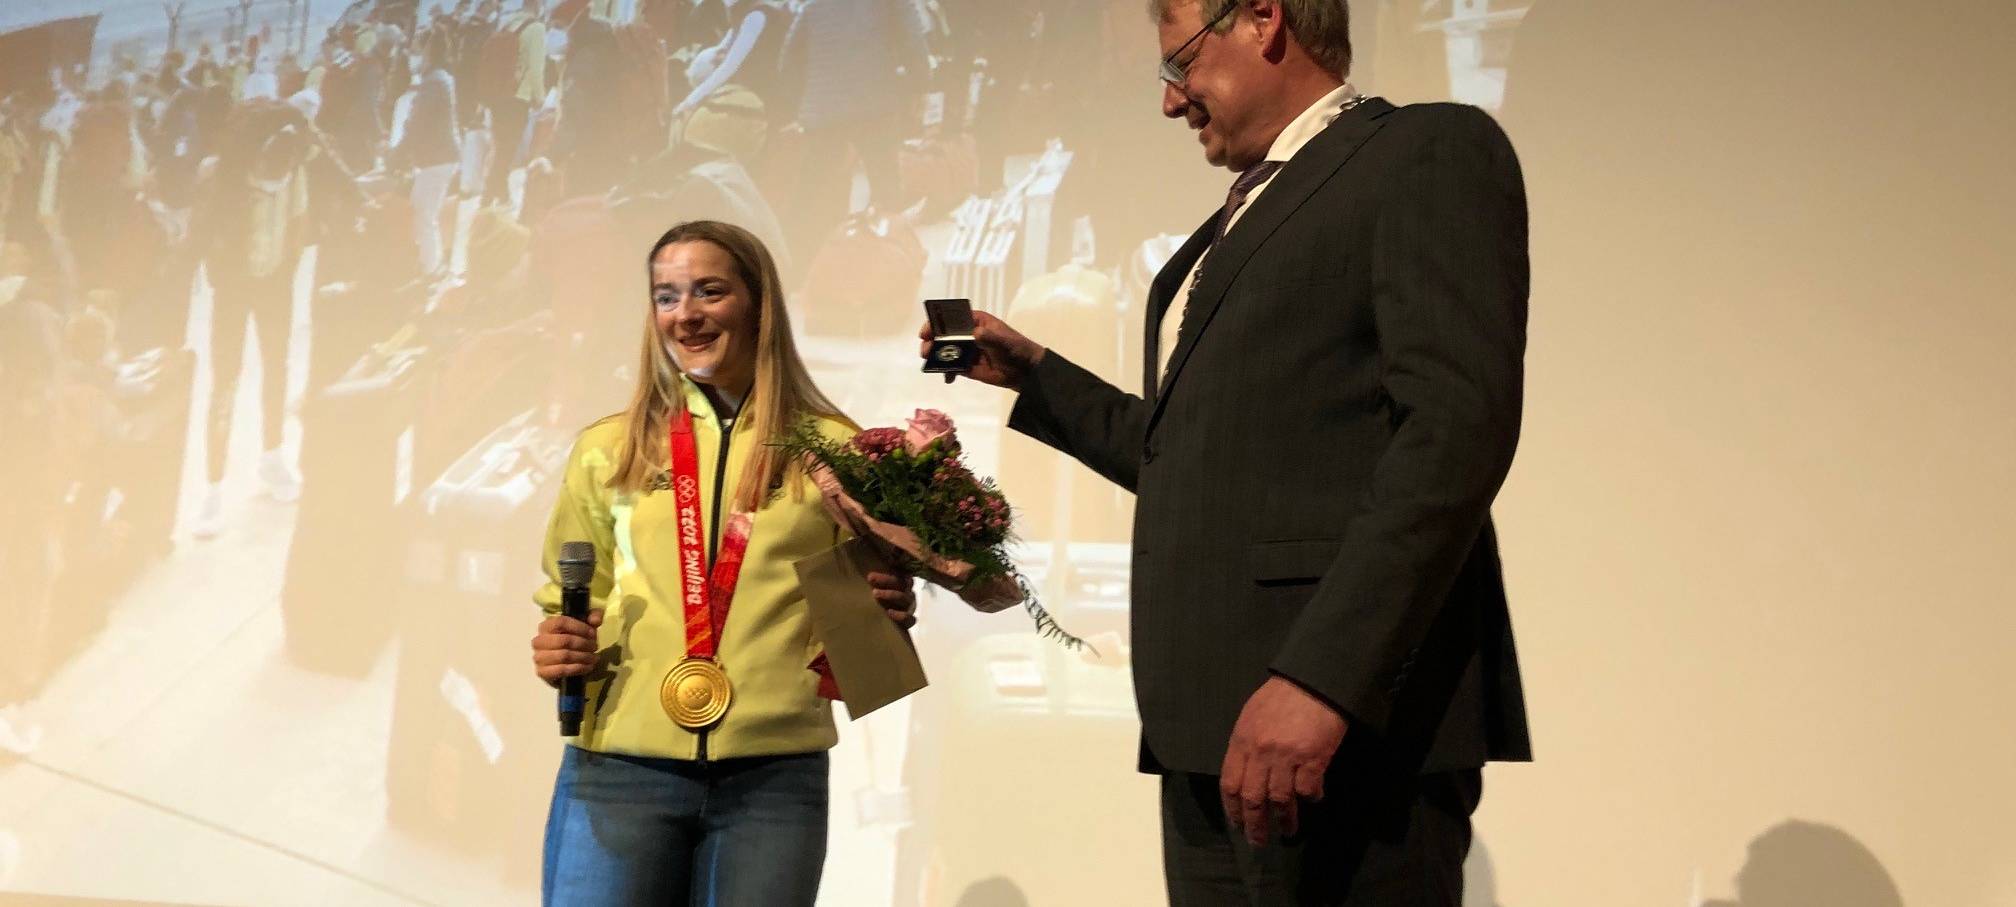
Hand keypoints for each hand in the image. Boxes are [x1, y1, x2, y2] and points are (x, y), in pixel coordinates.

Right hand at [531, 609, 602, 687]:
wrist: (566, 661)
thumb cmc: (575, 638)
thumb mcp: (585, 623)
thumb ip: (593, 616)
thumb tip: (595, 620)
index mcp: (546, 626)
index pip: (561, 622)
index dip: (579, 627)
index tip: (593, 633)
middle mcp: (539, 641)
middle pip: (563, 640)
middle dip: (583, 644)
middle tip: (595, 647)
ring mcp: (539, 657)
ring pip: (563, 656)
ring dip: (583, 657)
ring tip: (594, 658)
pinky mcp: (542, 672)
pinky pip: (561, 670)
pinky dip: (578, 669)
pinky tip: (588, 667)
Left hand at [868, 569, 916, 629]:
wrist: (881, 618)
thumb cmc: (876, 594)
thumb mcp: (873, 581)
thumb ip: (871, 567)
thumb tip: (862, 548)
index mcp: (901, 579)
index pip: (898, 572)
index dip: (886, 573)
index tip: (869, 576)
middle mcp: (907, 591)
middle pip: (902, 583)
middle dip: (886, 580)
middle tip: (870, 579)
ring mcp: (910, 606)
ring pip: (906, 598)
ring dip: (891, 594)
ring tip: (875, 594)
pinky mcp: (909, 620)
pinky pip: (910, 618)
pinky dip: (901, 615)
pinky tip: (889, 613)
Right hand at [917, 311, 1043, 387]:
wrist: (1026, 372)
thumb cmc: (1016, 349)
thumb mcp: (1004, 341)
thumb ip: (989, 338)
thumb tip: (976, 334)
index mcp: (976, 322)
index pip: (952, 318)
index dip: (938, 322)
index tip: (927, 330)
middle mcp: (968, 334)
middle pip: (944, 335)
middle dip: (932, 341)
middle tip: (926, 350)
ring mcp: (966, 351)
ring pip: (945, 352)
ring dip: (935, 357)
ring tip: (930, 363)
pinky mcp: (967, 367)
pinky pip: (952, 368)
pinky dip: (946, 372)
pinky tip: (947, 378)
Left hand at [1220, 676, 1348, 845]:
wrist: (1314, 680)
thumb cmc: (1282, 695)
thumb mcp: (1252, 715)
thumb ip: (1246, 743)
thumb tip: (1246, 772)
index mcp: (1242, 741)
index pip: (1230, 783)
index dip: (1232, 808)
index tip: (1237, 824)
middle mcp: (1260, 752)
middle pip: (1252, 798)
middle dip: (1255, 824)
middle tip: (1259, 841)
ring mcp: (1286, 757)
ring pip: (1281, 800)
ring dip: (1285, 819)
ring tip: (1288, 831)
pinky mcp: (1312, 759)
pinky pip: (1308, 789)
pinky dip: (1311, 798)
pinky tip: (1314, 799)